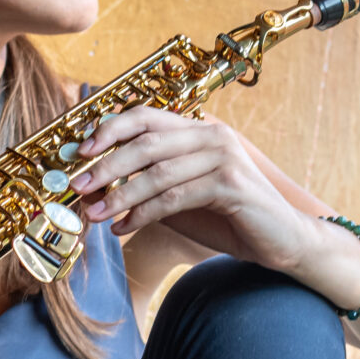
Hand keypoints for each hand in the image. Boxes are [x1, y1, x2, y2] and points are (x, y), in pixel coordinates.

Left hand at [70, 107, 316, 266]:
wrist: (281, 241)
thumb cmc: (229, 218)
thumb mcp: (183, 196)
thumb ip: (149, 186)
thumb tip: (98, 188)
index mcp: (201, 130)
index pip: (148, 116)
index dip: (110, 129)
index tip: (81, 150)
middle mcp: (213, 136)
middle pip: (147, 142)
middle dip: (106, 165)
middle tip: (77, 185)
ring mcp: (225, 157)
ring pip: (158, 172)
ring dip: (120, 194)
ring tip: (94, 213)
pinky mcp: (231, 184)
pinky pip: (176, 197)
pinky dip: (144, 213)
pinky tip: (124, 227)